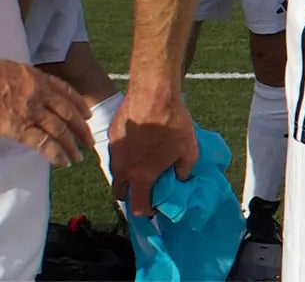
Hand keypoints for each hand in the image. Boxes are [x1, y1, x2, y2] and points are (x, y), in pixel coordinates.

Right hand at [0, 60, 92, 166]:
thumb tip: (29, 90)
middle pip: (68, 112)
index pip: (66, 91)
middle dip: (81, 128)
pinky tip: (63, 161)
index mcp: (37, 78)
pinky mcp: (19, 128)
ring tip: (78, 157)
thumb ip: (25, 81)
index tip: (87, 115)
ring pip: (60, 129)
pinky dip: (56, 153)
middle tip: (89, 140)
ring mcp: (31, 111)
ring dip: (72, 145)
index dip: (79, 104)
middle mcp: (40, 94)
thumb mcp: (11, 70)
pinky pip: (43, 142)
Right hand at [109, 89, 197, 215]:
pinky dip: (126, 155)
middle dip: (132, 195)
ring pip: (117, 172)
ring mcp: (114, 153)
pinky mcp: (111, 137)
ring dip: (128, 174)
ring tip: (144, 162)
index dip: (146, 211)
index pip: (136, 207)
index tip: (155, 205)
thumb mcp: (189, 150)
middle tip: (146, 186)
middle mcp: (122, 169)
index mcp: (141, 176)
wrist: (153, 95)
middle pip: (120, 193)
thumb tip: (179, 179)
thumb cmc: (173, 124)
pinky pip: (117, 154)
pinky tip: (140, 143)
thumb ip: (183, 171)